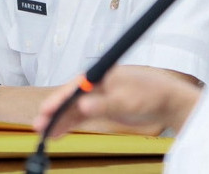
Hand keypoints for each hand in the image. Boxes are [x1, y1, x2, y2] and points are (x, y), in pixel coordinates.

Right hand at [34, 65, 200, 137]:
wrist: (169, 102)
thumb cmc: (152, 93)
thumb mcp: (128, 101)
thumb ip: (104, 105)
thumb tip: (83, 107)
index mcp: (101, 75)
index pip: (74, 86)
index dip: (58, 98)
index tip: (46, 109)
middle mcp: (97, 83)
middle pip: (70, 98)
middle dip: (54, 111)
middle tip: (40, 125)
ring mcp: (99, 95)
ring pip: (74, 109)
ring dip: (59, 120)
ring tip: (45, 134)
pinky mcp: (102, 106)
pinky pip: (81, 116)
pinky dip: (70, 124)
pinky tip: (58, 133)